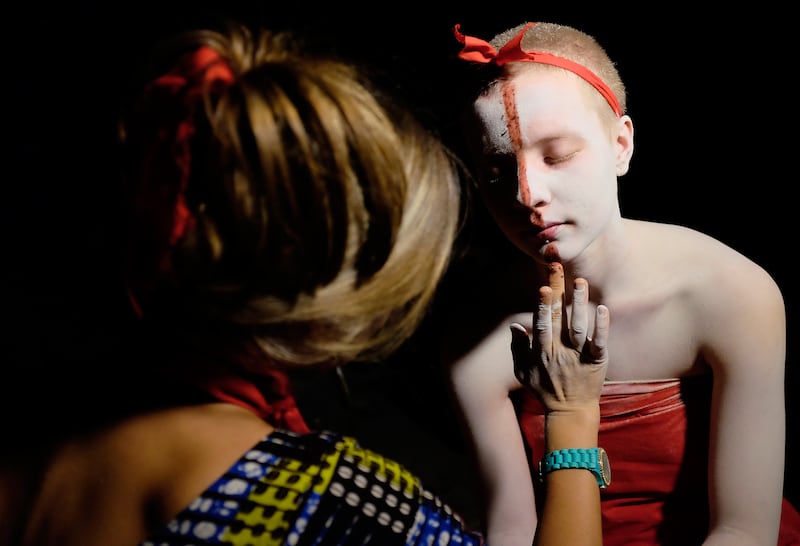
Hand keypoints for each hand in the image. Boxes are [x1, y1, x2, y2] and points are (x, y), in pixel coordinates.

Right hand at [511, 262, 608, 412]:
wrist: (571, 411)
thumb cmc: (545, 390)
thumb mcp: (523, 372)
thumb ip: (518, 349)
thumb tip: (514, 326)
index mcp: (541, 352)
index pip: (541, 324)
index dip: (542, 305)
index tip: (543, 286)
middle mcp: (559, 352)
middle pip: (558, 318)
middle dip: (558, 292)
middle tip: (557, 269)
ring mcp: (579, 357)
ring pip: (579, 326)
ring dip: (579, 303)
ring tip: (580, 282)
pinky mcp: (597, 361)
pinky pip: (599, 342)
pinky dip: (601, 325)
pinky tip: (602, 308)